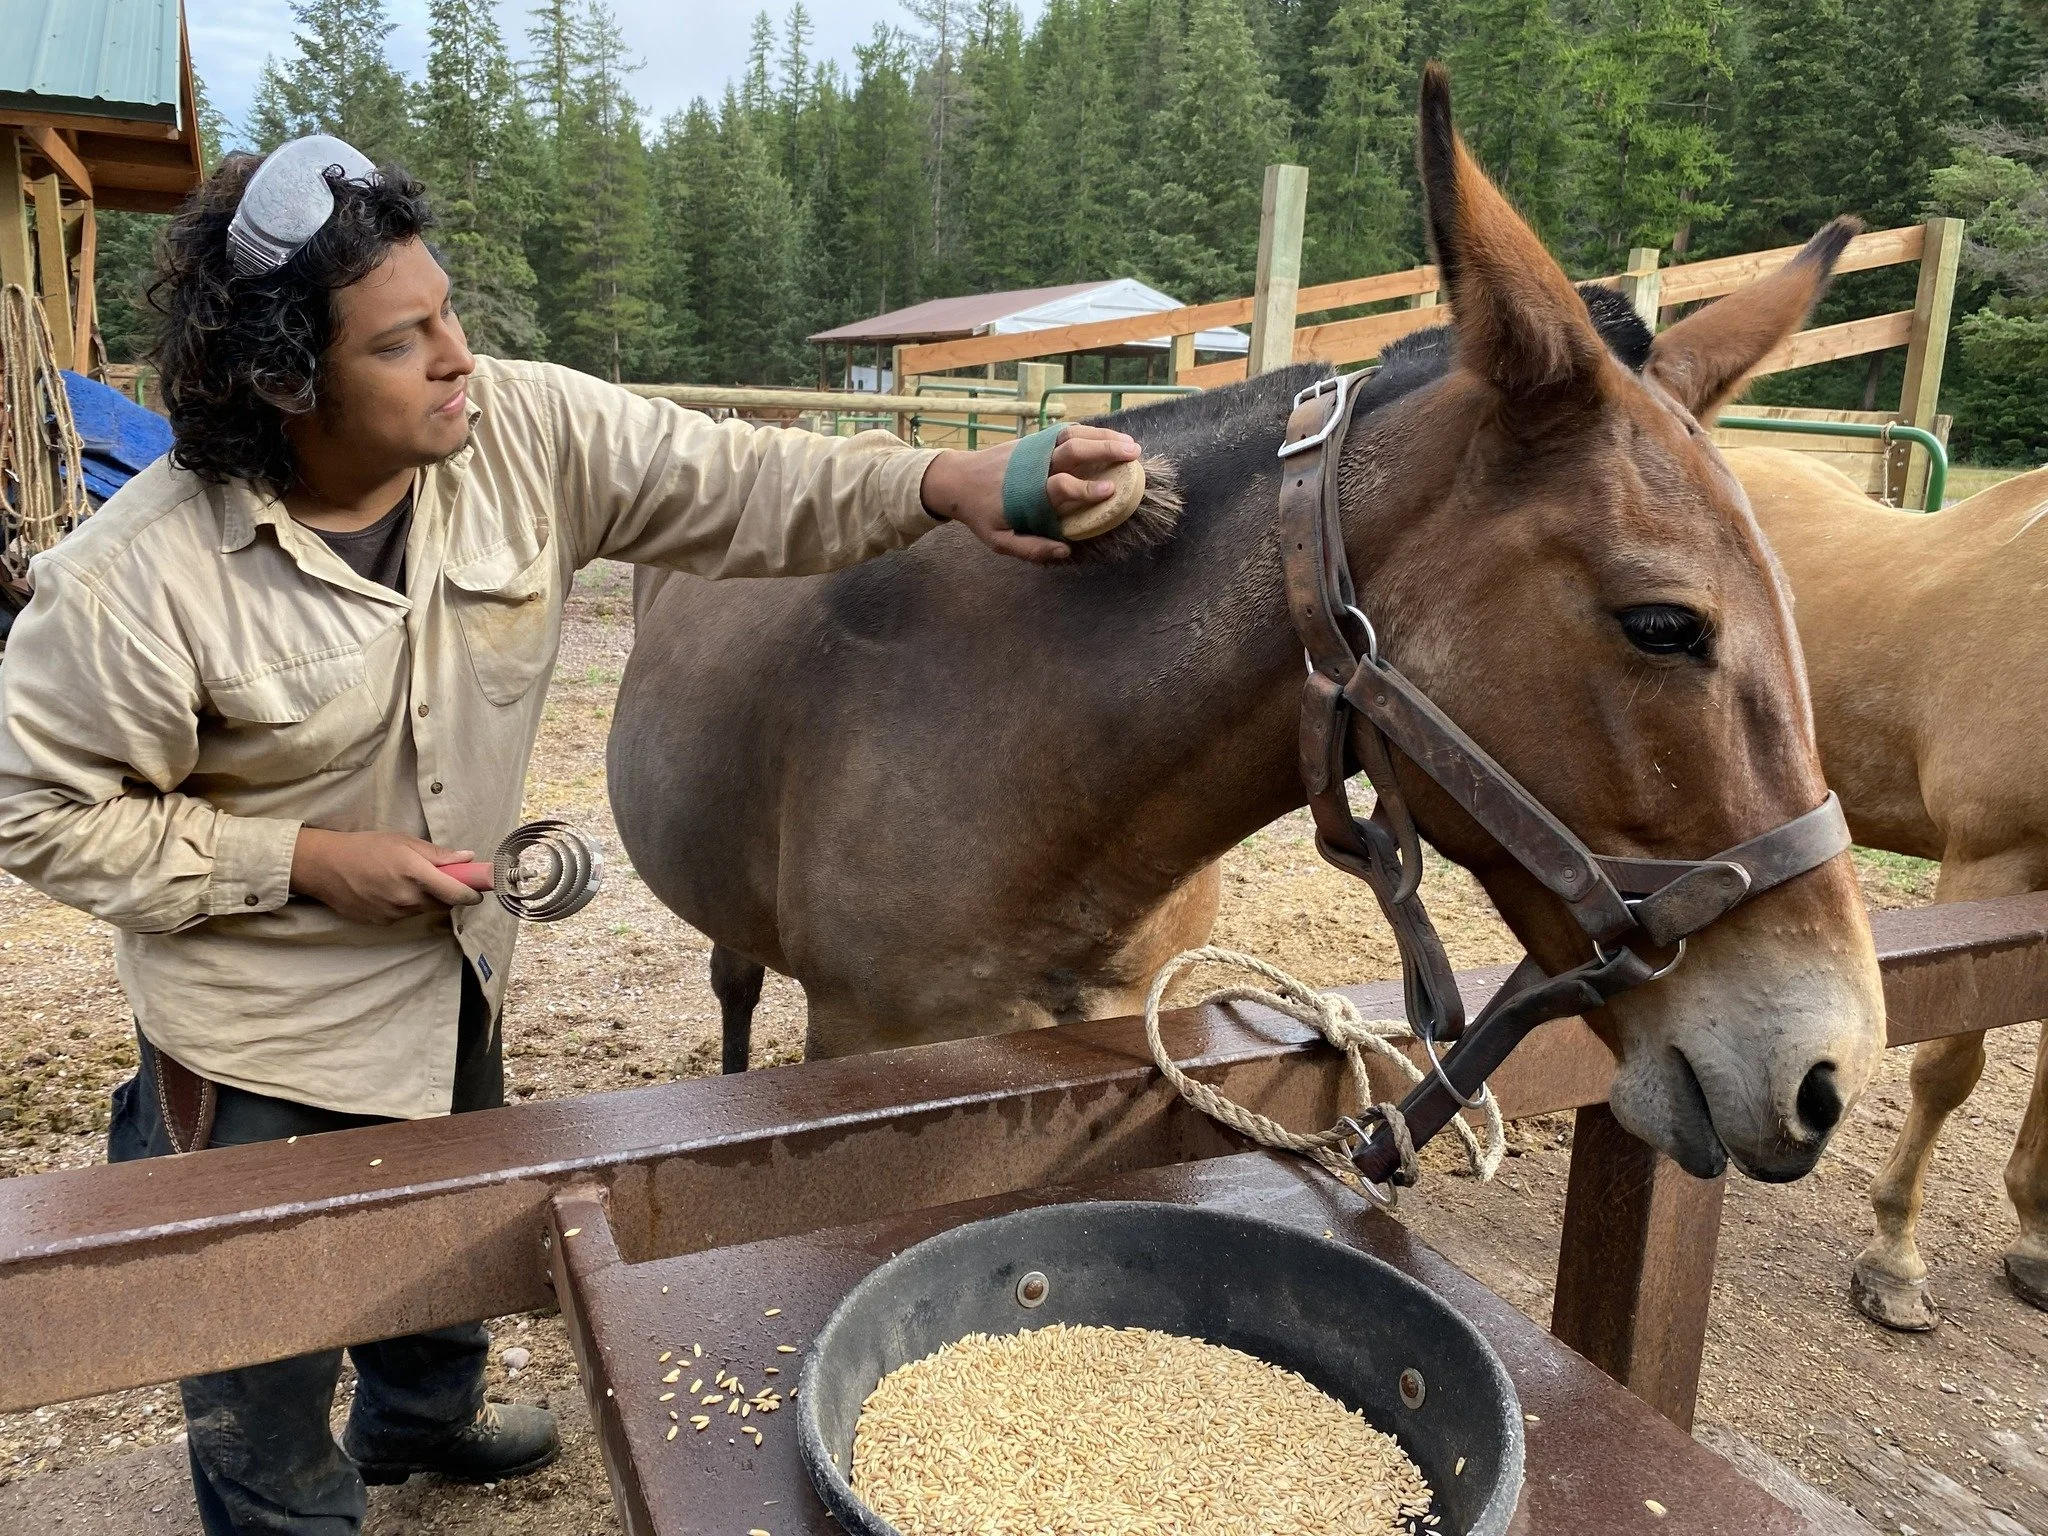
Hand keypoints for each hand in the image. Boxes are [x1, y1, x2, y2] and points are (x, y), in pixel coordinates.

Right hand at [289, 827, 485, 924]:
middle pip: (443, 903)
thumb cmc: (366, 847)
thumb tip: (468, 858)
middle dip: (447, 893)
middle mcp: (407, 898)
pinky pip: (405, 916)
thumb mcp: (404, 841)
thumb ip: (438, 854)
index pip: (456, 893)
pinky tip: (389, 890)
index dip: (472, 893)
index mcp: (415, 874)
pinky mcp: (382, 923)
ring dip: (425, 899)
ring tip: (405, 879)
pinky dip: (406, 905)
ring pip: (423, 910)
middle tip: (438, 878)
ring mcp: (394, 914)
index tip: (478, 889)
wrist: (325, 866)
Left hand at [919, 424, 1142, 564]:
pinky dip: (1089, 432)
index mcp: (1027, 491)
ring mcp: (1033, 447)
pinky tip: (1108, 438)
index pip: (1061, 486)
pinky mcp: (1033, 439)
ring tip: (1130, 444)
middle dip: (1105, 450)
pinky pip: (1064, 431)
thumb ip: (1031, 548)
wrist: (956, 478)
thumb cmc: (981, 513)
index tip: (1111, 491)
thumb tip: (1065, 551)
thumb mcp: (999, 540)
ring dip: (1103, 436)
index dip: (1086, 489)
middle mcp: (1033, 464)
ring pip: (1071, 434)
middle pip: (1072, 450)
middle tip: (1133, 455)